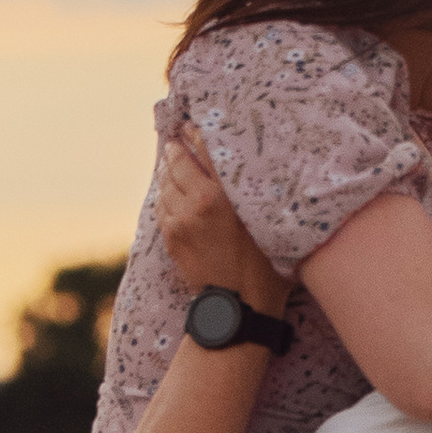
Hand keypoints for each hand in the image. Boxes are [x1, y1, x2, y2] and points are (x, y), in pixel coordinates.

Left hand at [157, 126, 283, 310]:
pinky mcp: (171, 237)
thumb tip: (263, 173)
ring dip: (169, 173)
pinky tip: (172, 192)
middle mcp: (198, 203)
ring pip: (166, 184)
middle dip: (178, 150)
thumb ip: (258, 195)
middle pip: (179, 163)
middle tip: (177, 140)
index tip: (191, 125)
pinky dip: (166, 195)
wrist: (238, 307)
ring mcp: (180, 220)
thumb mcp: (269, 224)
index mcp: (225, 196)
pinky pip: (162, 206)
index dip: (196, 133)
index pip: (205, 150)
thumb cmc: (266, 266)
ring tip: (174, 164)